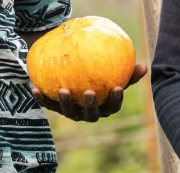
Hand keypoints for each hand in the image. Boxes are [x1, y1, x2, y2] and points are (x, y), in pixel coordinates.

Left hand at [29, 63, 147, 121]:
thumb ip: (128, 70)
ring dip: (66, 103)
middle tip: (89, 93)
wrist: (72, 70)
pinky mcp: (54, 106)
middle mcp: (87, 112)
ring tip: (65, 90)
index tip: (117, 88)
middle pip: (90, 114)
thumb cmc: (99, 72)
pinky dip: (41, 98)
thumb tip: (144, 65)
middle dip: (90, 106)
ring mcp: (71, 111)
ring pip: (69, 112)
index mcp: (104, 105)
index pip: (112, 106)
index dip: (115, 100)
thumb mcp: (113, 70)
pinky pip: (47, 103)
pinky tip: (35, 88)